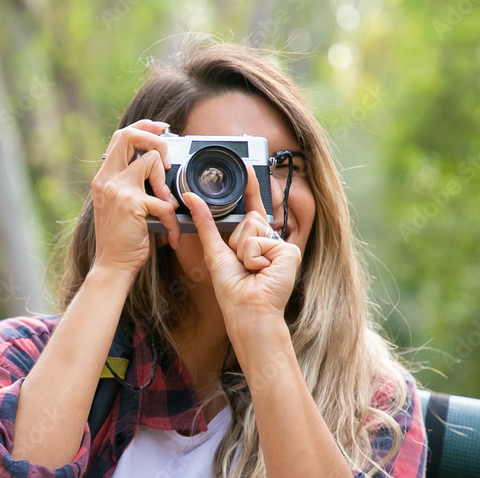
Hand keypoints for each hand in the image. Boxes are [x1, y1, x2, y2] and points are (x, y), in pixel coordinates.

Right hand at [91, 119, 181, 275]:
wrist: (112, 266)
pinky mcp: (132, 203)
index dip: (142, 127)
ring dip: (166, 182)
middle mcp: (108, 179)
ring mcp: (118, 189)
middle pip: (129, 135)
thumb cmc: (121, 240)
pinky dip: (173, 220)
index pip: (120, 137)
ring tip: (166, 205)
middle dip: (155, 139)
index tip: (161, 128)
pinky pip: (164, 201)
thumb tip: (157, 168)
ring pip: (151, 160)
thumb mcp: (120, 206)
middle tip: (168, 159)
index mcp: (104, 178)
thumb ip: (131, 185)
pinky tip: (171, 235)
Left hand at [184, 164, 301, 340]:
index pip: (252, 208)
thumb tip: (190, 196)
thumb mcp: (214, 250)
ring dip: (243, 250)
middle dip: (237, 240)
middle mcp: (270, 241)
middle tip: (243, 265)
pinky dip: (254, 257)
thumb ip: (205, 222)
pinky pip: (261, 240)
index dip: (251, 187)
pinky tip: (262, 272)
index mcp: (254, 241)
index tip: (246, 164)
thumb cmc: (232, 289)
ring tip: (251, 270)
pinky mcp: (289, 251)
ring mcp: (282, 246)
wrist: (247, 311)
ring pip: (253, 226)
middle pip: (249, 217)